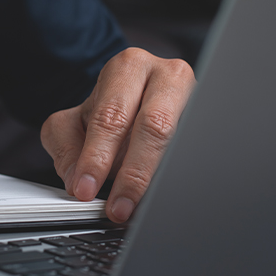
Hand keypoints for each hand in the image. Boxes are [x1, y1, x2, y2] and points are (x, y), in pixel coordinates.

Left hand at [41, 48, 194, 222]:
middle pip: (155, 125)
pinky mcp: (209, 120)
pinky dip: (175, 178)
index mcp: (129, 67)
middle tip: (117, 207)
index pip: (112, 116)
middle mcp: (167, 76)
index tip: (85, 189)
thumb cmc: (107, 112)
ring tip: (138, 206)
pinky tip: (160, 197)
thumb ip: (65, 148)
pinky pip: (195, 153)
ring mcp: (196, 97)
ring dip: (157, 177)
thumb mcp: (72, 122)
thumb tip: (76, 180)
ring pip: (181, 141)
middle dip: (133, 173)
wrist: (136, 101)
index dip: (96, 157)